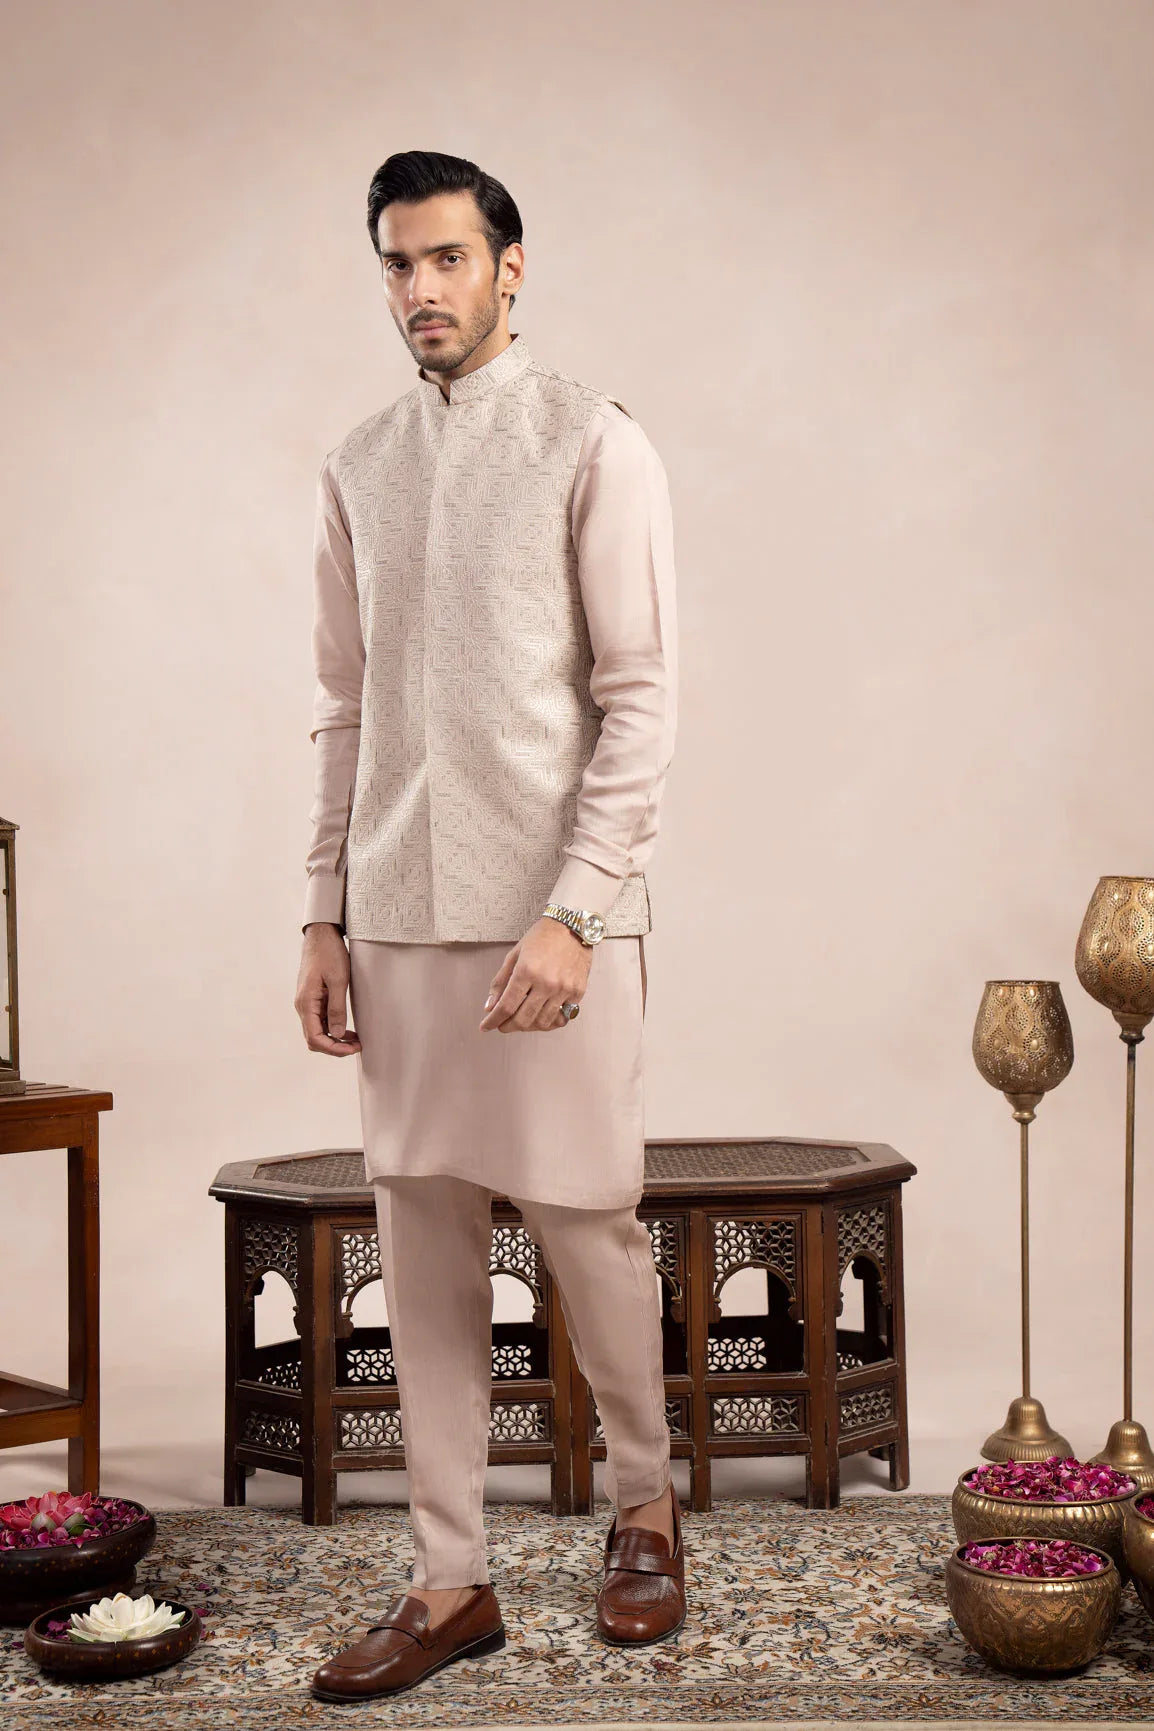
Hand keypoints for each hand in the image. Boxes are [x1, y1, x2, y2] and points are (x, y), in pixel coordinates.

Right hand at [295, 922, 362, 1055]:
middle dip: (335, 1047)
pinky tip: (347, 1029)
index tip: (353, 1049)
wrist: (321, 935)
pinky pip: (320, 1021)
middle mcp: (303, 1006)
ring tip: (356, 1040)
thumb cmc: (329, 954)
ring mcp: (307, 1003)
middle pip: (314, 1039)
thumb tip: (337, 1034)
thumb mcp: (338, 980)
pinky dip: (333, 1029)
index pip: (315, 1038)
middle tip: (357, 1046)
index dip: (334, 1049)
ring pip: (317, 1031)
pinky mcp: (313, 999)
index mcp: (306, 1003)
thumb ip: (336, 1008)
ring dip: (335, 1039)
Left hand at [479, 917, 592, 1032]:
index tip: (486, 1026)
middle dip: (508, 1026)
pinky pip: (562, 1017)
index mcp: (526, 971)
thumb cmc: (542, 937)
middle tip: (502, 1025)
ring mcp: (564, 989)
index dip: (493, 1021)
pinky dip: (549, 1022)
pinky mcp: (578, 992)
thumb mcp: (514, 955)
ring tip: (521, 1020)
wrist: (572, 925)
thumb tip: (490, 1007)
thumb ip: (500, 982)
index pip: (506, 1006)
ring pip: (543, 1022)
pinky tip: (541, 1017)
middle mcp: (546, 982)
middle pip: (523, 1019)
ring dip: (528, 1027)